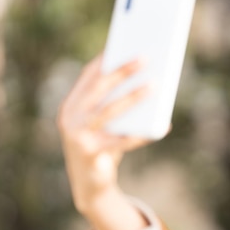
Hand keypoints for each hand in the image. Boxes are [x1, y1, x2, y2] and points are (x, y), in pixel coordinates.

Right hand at [57, 54, 150, 215]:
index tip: (125, 42)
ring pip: (109, 111)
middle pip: (99, 88)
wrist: (90, 187)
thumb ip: (114, 104)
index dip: (107, 58)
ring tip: (155, 84)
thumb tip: (147, 79)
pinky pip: (120, 141)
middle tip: (146, 57)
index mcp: (71, 105)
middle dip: (123, 71)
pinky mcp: (89, 153)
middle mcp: (69, 118)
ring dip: (134, 96)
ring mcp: (77, 136)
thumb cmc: (103, 147)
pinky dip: (141, 134)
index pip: (88, 75)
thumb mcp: (105, 124)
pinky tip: (160, 127)